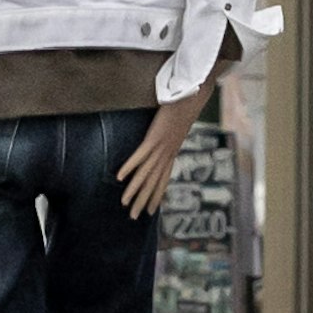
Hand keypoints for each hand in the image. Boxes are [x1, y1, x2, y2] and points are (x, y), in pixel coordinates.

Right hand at [119, 93, 203, 219]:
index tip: (149, 211)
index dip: (155, 197)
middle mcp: (167, 154)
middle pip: (152, 183)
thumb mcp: (176, 125)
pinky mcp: (155, 137)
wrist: (192, 95)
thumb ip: (169, 133)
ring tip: (124, 203)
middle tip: (133, 217)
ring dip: (134, 190)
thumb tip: (163, 137)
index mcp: (172, 153)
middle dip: (143, 201)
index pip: (162, 181)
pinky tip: (119, 177)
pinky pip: (140, 156)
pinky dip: (130, 167)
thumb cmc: (185, 106)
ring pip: (145, 174)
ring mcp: (161, 147)